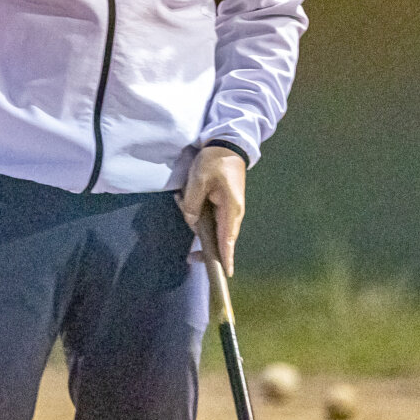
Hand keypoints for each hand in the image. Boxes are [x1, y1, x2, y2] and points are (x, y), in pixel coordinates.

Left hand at [176, 145, 246, 275]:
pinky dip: (200, 218)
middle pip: (221, 239)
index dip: (226, 257)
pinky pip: (212, 218)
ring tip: (186, 219)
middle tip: (192, 258)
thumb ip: (193, 203)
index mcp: (231, 208)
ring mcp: (229, 209)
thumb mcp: (199, 180)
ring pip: (215, 229)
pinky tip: (187, 207)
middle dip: (207, 248)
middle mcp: (233, 213)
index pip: (227, 239)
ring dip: (200, 228)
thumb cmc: (215, 161)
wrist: (227, 145)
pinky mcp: (223, 204)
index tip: (226, 274)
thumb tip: (191, 222)